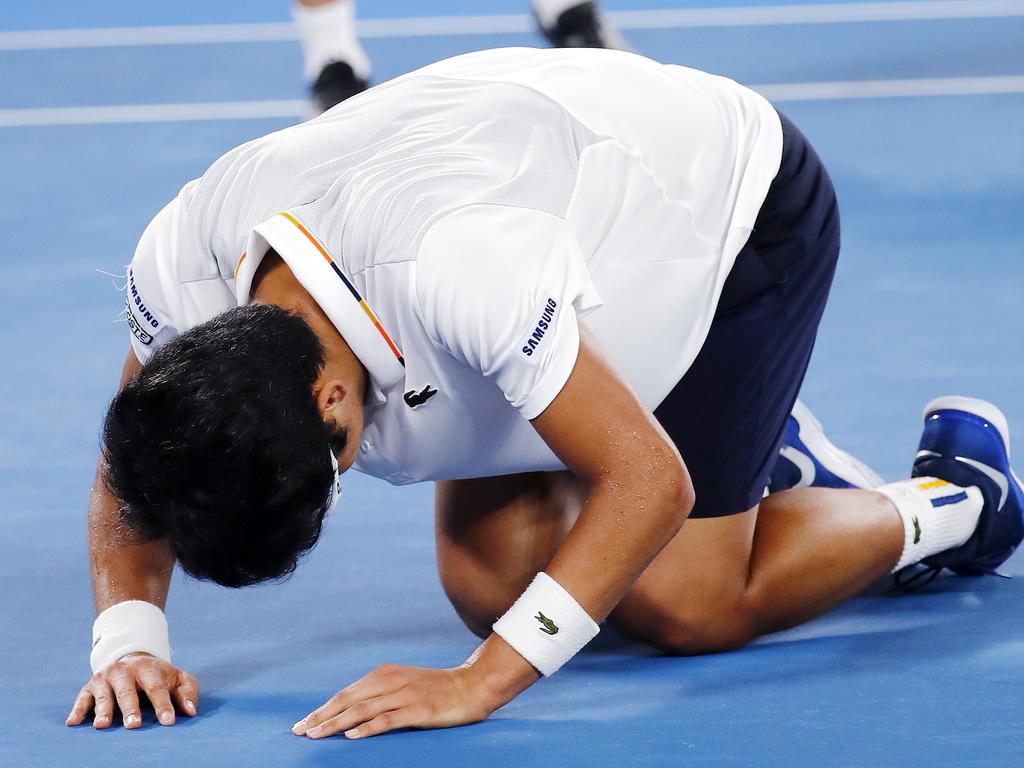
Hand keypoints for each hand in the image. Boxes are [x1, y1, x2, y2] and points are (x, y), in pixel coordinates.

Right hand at [66, 652, 199, 728]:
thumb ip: (188, 692)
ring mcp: (105, 678)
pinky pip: (82, 698)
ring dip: (103, 710)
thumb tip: (192, 711)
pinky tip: (73, 722)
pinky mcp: (89, 686)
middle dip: (131, 709)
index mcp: (148, 668)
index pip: (157, 689)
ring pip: (104, 695)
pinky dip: (77, 710)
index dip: (163, 706)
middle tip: (134, 725)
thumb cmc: (158, 676)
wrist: (132, 658)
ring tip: (103, 725)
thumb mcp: (177, 678)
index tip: (168, 722)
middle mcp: (125, 671)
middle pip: (128, 692)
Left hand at [291, 663, 499, 739]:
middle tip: (299, 731)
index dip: (323, 708)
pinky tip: (351, 736)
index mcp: (385, 674)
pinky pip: (387, 720)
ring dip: (335, 723)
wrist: (472, 686)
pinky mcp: (418, 711)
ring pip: (362, 710)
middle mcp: (391, 681)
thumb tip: (351, 712)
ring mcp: (404, 695)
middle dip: (321, 716)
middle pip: (348, 700)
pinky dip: (367, 728)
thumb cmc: (436, 689)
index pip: (346, 693)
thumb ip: (380, 693)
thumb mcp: (404, 684)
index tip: (304, 722)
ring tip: (316, 734)